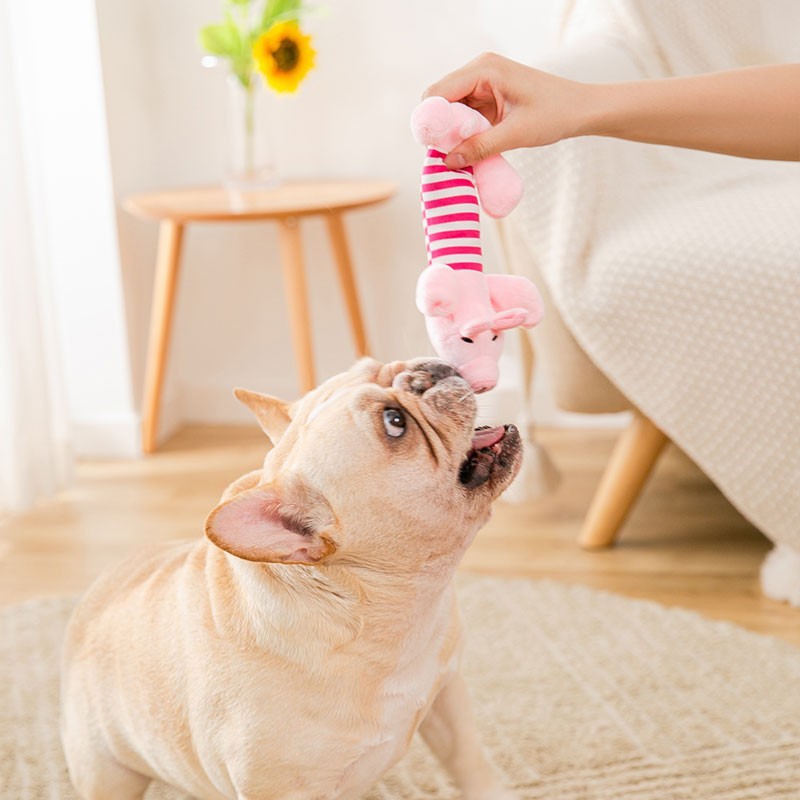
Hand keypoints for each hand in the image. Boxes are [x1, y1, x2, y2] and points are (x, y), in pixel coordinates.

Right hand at [423, 52, 589, 168]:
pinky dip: (463, 134)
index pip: (438, 93)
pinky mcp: (487, 98)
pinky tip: (469, 149)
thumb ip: (480, 147)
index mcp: (484, 69)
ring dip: (451, 134)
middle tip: (447, 156)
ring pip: (450, 111)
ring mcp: (482, 84)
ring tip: (460, 156)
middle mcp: (479, 71)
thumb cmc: (555, 114)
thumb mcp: (516, 134)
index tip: (433, 149)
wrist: (580, 109)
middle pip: (440, 101)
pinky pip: (464, 116)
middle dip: (439, 129)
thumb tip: (448, 162)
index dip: (430, 121)